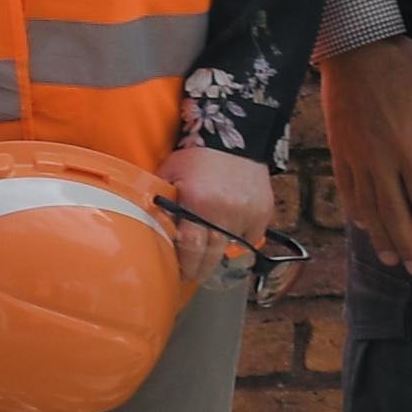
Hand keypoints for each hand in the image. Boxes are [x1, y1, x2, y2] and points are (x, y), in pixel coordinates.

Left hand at [160, 141, 278, 290]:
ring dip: (218, 255)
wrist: (235, 137)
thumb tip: (148, 227)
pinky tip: (228, 235)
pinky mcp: (263, 212)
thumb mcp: (169, 172)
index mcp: (197, 203)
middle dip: (200, 269)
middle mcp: (224, 212)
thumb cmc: (197, 156)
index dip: (185, 265)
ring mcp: (247, 214)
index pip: (191, 248)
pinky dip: (240, 240)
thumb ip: (160, 200)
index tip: (180, 274)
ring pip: (231, 249)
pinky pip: (250, 238)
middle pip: (211, 255)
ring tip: (207, 256)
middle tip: (192, 274)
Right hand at [320, 34, 411, 274]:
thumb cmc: (400, 63)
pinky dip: (355, 210)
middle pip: (393, 210)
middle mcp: (379, 157)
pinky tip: (363, 224)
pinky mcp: (340, 149)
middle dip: (407, 242)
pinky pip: (347, 188)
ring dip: (381, 235)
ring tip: (391, 258)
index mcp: (406, 144)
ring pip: (368, 205)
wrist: (352, 46)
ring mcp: (356, 155)